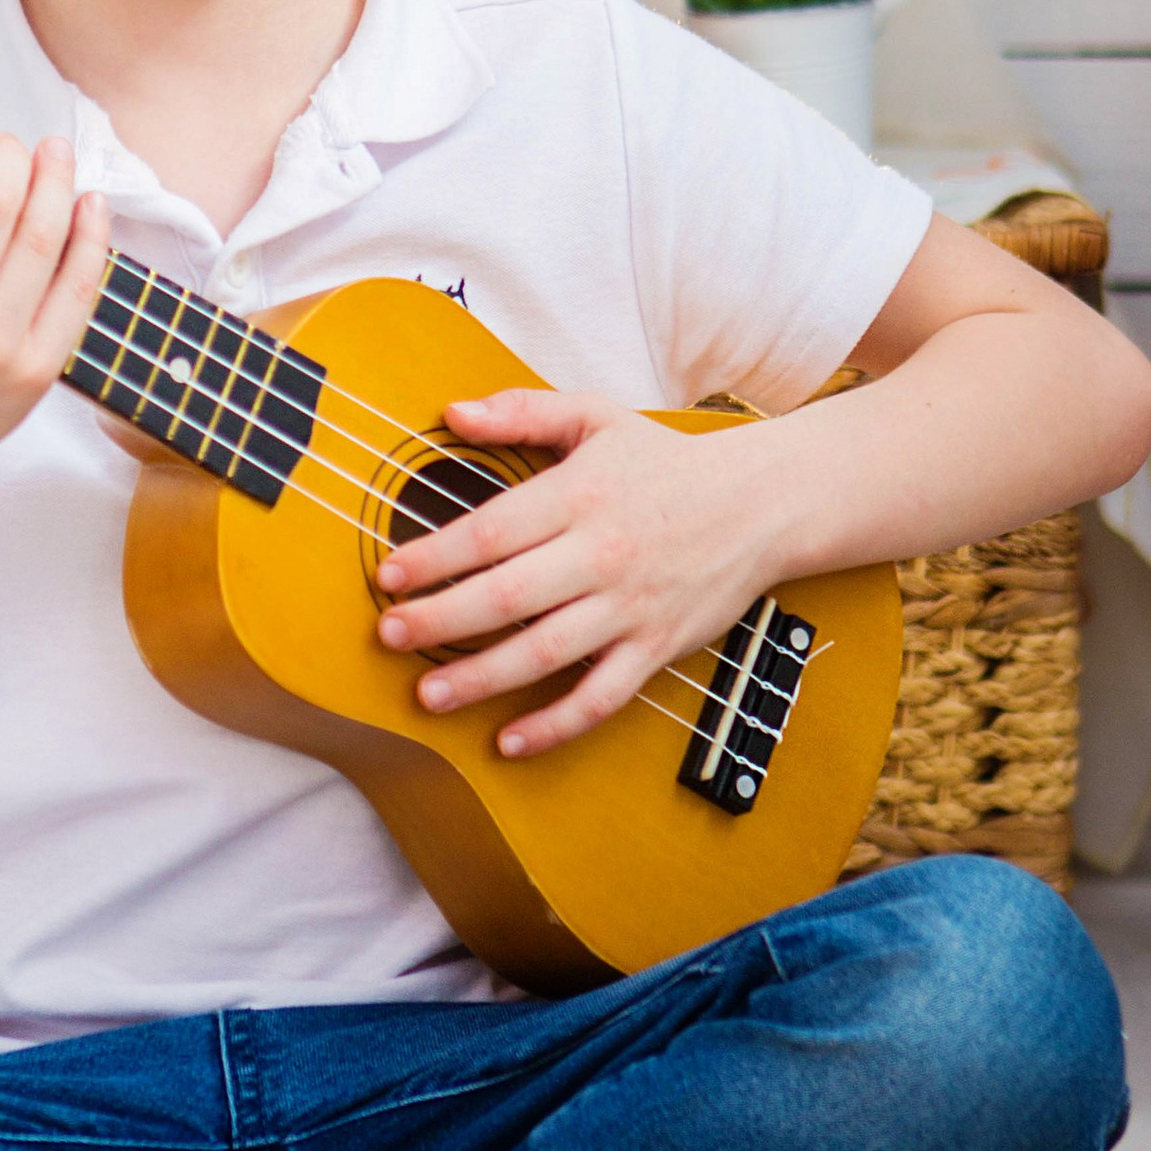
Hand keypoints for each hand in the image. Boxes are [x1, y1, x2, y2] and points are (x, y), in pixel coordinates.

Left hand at [373, 392, 779, 758]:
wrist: (760, 503)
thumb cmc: (665, 461)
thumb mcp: (595, 417)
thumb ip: (521, 411)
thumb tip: (452, 412)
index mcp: (579, 496)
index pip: (492, 531)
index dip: (435, 557)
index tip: (390, 575)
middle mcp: (602, 554)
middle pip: (508, 596)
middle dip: (441, 620)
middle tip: (389, 636)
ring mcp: (630, 607)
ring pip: (547, 652)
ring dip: (482, 679)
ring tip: (428, 696)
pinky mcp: (655, 648)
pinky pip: (601, 698)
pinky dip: (555, 725)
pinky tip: (509, 740)